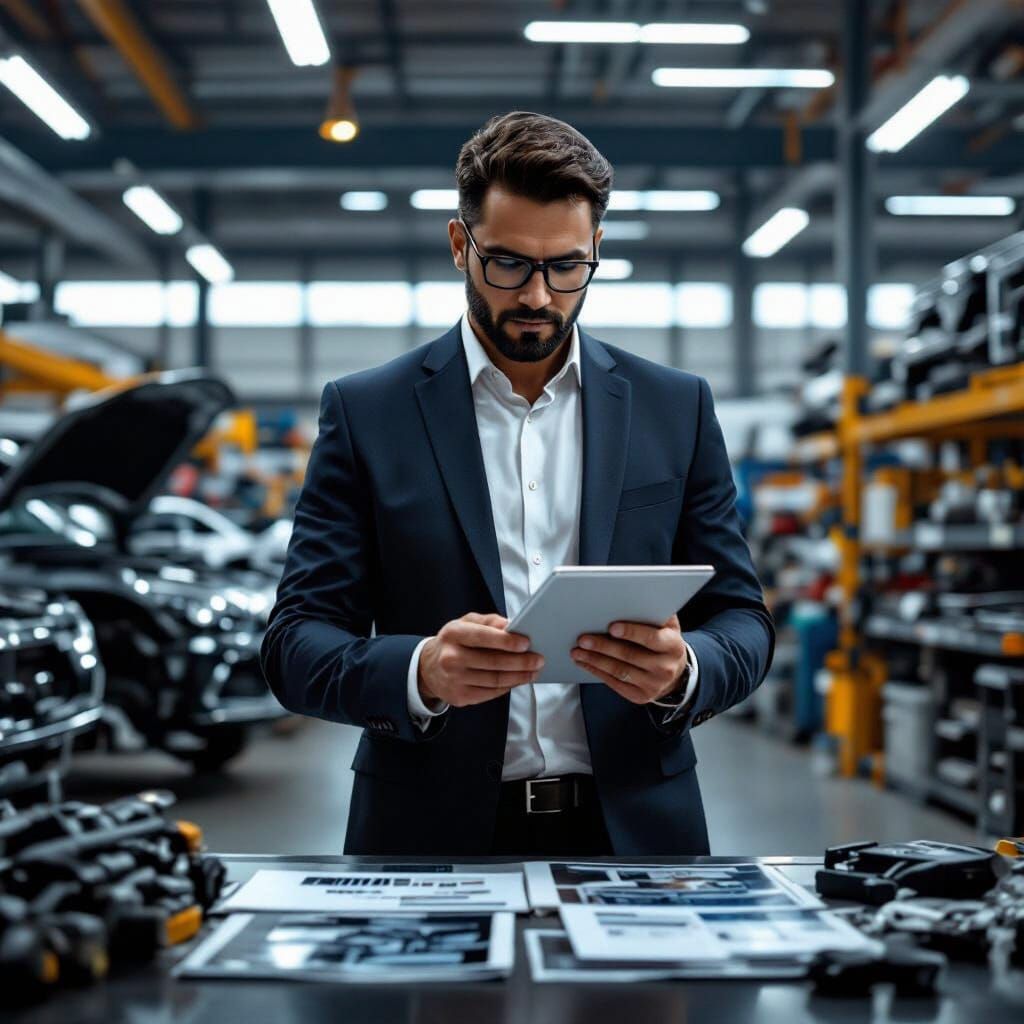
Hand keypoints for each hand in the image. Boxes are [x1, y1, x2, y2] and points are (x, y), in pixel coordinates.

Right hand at [418, 612, 542, 707]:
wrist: (428, 668)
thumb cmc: (453, 642)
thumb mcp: (465, 623)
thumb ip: (489, 621)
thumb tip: (512, 625)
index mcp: (453, 634)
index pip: (483, 637)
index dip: (507, 641)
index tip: (526, 643)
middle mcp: (451, 658)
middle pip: (493, 662)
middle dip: (520, 662)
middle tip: (538, 660)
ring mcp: (454, 680)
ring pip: (495, 680)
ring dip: (518, 677)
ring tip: (533, 671)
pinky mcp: (459, 697)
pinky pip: (490, 693)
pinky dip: (507, 687)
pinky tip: (517, 680)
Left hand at [571, 613, 688, 704]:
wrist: (674, 673)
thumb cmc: (664, 641)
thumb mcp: (667, 626)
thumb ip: (655, 611)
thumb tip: (634, 594)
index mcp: (673, 646)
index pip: (652, 638)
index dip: (631, 632)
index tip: (611, 627)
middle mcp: (665, 668)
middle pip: (630, 656)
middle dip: (604, 646)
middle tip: (583, 639)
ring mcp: (653, 685)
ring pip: (619, 671)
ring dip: (595, 660)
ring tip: (577, 651)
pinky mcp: (640, 696)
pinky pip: (614, 683)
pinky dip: (596, 671)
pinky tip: (584, 662)